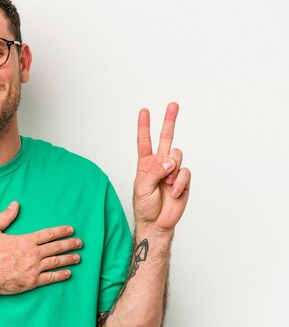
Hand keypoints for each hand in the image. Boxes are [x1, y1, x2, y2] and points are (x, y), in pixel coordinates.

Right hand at [0, 201, 81, 294]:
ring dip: (69, 259)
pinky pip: (50, 278)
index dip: (61, 231)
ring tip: (78, 257)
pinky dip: (61, 275)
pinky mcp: (32, 281)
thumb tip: (14, 204)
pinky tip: (68, 273)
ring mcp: (34, 268)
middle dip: (70, 244)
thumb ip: (5, 217)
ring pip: (56, 262)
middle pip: (56, 247)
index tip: (71, 230)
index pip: (48, 234)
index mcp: (25, 240)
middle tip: (79, 243)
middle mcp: (32, 253)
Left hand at [134, 102, 190, 233]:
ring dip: (171, 171)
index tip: (144, 111)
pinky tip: (173, 192)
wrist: (157, 222)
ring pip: (177, 156)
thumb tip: (169, 161)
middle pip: (166, 138)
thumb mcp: (142, 187)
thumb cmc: (145, 206)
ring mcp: (173, 171)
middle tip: (173, 105)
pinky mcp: (184, 180)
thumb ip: (154, 171)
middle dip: (169, 121)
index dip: (144, 126)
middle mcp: (160, 163)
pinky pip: (184, 173)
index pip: (144, 141)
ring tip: (166, 185)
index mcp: (146, 163)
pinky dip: (179, 183)